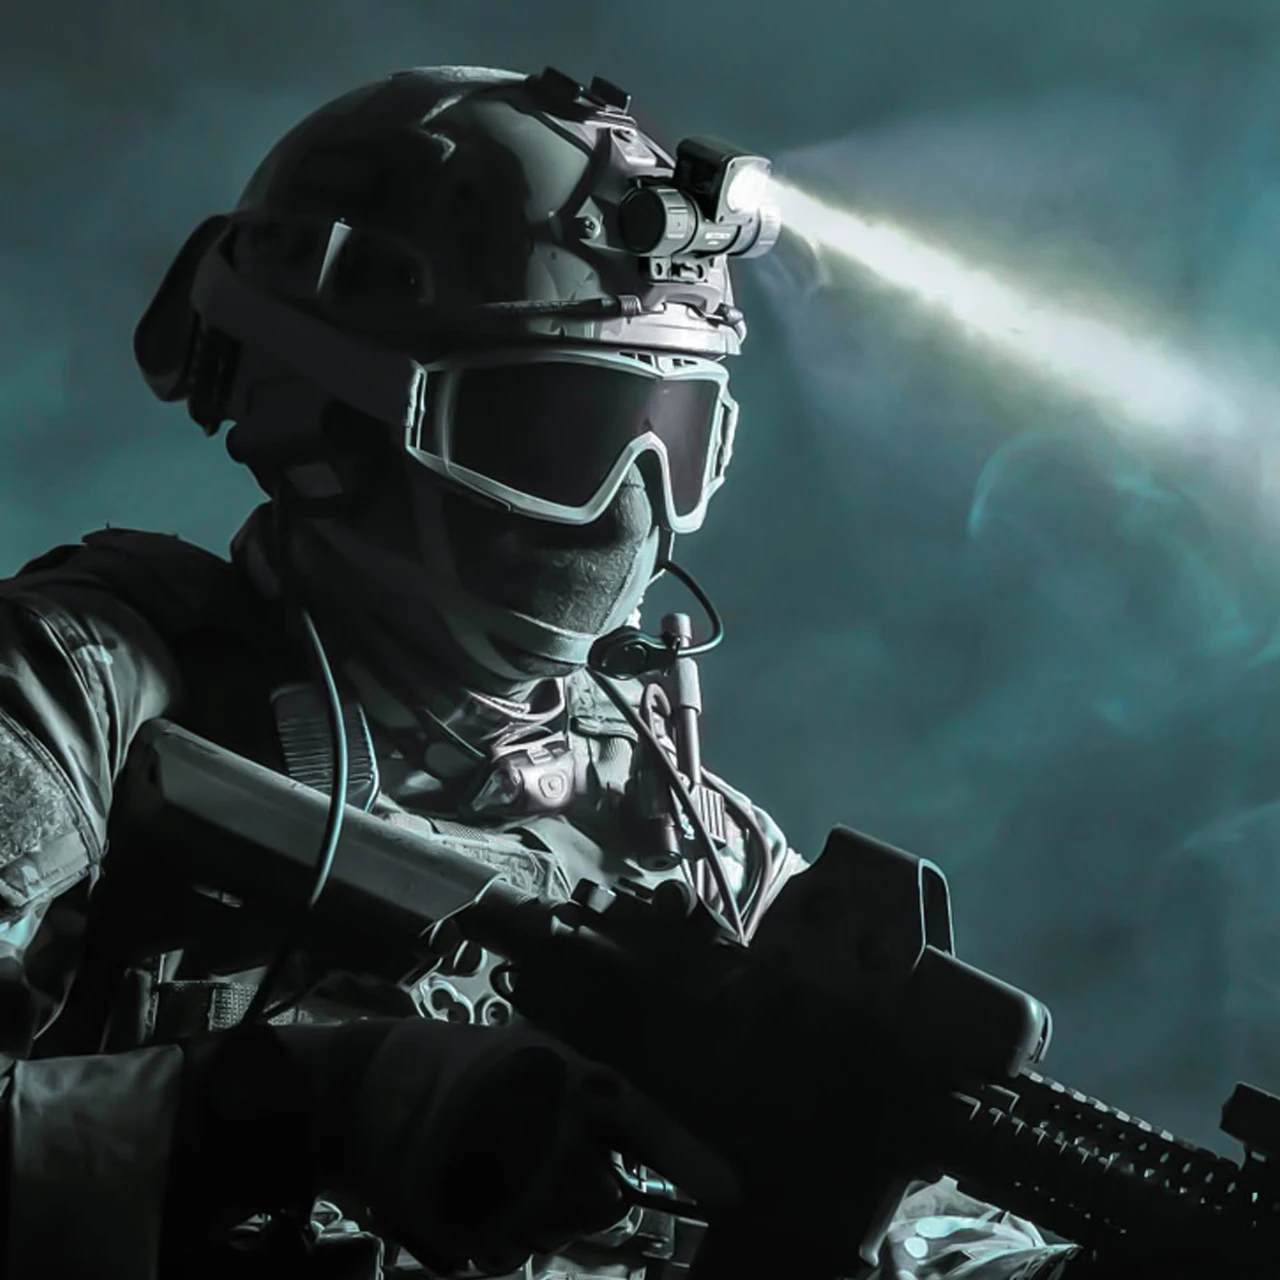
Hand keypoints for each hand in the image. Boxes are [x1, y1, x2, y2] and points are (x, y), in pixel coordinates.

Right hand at [340, 1021, 719, 1275]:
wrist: (375, 1092)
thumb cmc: (468, 1064)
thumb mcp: (538, 1054)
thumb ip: (589, 1097)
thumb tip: (630, 1144)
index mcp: (575, 1086)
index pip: (652, 1128)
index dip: (695, 1163)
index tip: (734, 1195)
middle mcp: (556, 1142)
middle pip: (607, 1204)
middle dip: (587, 1194)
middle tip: (544, 1160)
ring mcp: (516, 1194)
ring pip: (562, 1234)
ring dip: (542, 1215)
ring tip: (500, 1166)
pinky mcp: (479, 1235)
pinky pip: (516, 1255)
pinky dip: (504, 1235)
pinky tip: (478, 1192)